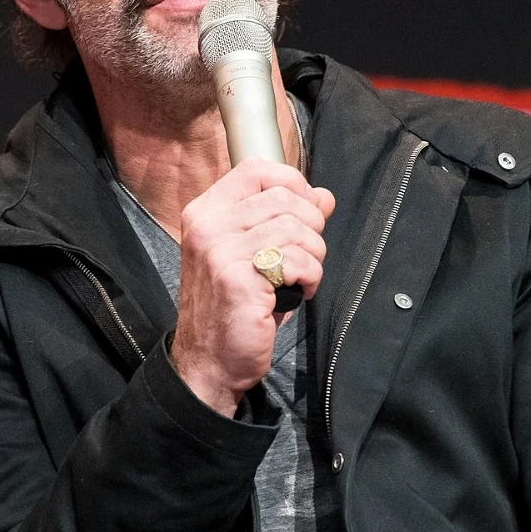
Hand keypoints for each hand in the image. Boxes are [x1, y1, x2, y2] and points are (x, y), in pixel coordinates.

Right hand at [170, 158, 334, 417]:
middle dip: (311, 224)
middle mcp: (207, 224)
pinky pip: (296, 259)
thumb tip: (323, 196)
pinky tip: (297, 292)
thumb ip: (287, 220)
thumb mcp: (257, 255)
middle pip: (284, 196)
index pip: (257, 169)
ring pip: (295, 227)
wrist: (209, 362)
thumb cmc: (234, 308)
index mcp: (206, 212)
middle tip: (306, 255)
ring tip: (301, 277)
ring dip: (313, 255)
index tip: (305, 213)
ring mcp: (218, 250)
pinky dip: (310, 276)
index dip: (293, 184)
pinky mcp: (236, 278)